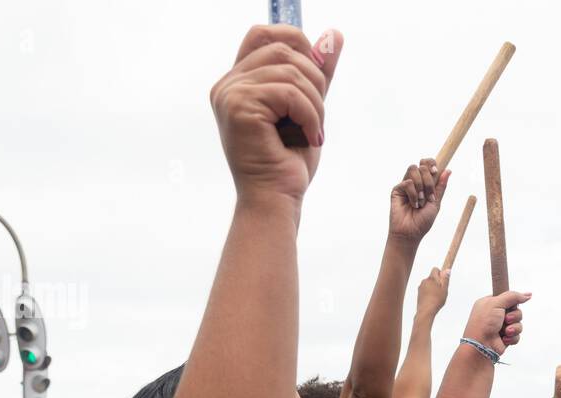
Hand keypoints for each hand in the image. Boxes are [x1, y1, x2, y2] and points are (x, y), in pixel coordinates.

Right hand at [210, 25, 342, 209]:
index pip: (262, 35)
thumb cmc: (287, 163)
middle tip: (317, 117)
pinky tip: (310, 138)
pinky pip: (289, 92)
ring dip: (315, 103)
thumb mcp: (307, 108)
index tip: (318, 71)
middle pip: (282, 49)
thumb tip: (334, 34)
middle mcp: (226, 85)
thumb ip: (316, 72)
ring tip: (313, 132)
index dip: (295, 41)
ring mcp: (229, 94)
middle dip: (314, 79)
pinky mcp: (239, 106)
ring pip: (290, 71)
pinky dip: (310, 115)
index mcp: (237, 83)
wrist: (276, 200)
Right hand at [389, 158, 449, 243]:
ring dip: (421, 186)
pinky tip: (414, 204)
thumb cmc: (423, 221)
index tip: (436, 172)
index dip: (432, 163)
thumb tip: (448, 170)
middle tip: (429, 196)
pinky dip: (413, 194)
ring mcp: (405, 185)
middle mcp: (415, 182)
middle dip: (428, 181)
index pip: (427, 164)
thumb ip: (441, 187)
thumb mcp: (436, 203)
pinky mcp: (397, 190)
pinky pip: (407, 182)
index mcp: (425, 184)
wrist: (411, 233)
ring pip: (413, 169)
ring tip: (421, 201)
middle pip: (422, 166)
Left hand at [416, 267, 449, 315]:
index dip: (440, 274)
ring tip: (436, 297)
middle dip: (437, 282)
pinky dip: (428, 293)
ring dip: (432, 288)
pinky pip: (425, 290)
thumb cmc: (435, 301)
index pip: (435, 269)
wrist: (425, 311)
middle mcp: (424, 281)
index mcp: (431, 279)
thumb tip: (447, 270)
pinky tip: (432, 300)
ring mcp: (420, 287)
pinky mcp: (419, 293)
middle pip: (432, 277)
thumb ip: (445, 279)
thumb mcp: (444, 289)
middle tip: (441, 291)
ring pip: (428, 284)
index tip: (443, 281)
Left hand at [462, 290, 527, 355]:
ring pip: (518, 323)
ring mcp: (500, 326)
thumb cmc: (483, 324)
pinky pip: (517, 334)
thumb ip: (512, 296)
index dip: (512, 301)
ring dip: (514, 327)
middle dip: (514, 316)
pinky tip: (504, 339)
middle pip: (516, 310)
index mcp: (490, 303)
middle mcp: (495, 314)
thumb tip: (527, 295)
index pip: (507, 298)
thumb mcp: (496, 303)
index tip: (512, 304)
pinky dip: (512, 337)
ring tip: (505, 331)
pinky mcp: (505, 337)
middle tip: (506, 319)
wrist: (481, 346)